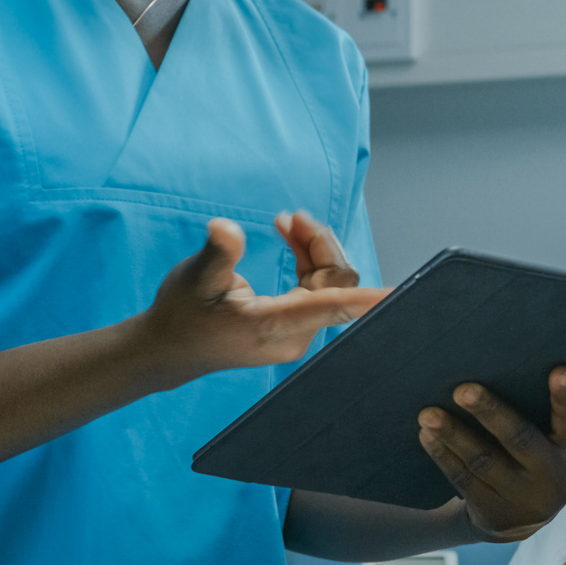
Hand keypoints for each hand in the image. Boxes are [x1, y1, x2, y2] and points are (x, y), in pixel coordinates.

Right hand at [136, 218, 384, 386]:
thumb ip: (217, 252)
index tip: (398, 294)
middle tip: (292, 216)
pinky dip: (305, 259)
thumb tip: (225, 226)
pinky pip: (316, 287)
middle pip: (335, 284)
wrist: (167, 349)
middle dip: (321, 243)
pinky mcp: (292, 326)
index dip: (367, 299)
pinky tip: (288, 235)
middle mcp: (295, 334)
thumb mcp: (193, 277)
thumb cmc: (180, 314)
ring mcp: (296, 332)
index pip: (334, 307)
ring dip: (312, 247)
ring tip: (286, 220)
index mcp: (276, 325)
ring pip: (328, 283)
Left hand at [419, 367, 565, 541]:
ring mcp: (523, 499)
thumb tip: (508, 360)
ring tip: (429, 414)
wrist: (525, 519)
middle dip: (490, 412)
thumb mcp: (561, 440)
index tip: (558, 370)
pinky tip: (427, 435)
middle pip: (520, 439)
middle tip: (462, 390)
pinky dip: (443, 455)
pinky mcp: (492, 512)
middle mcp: (556, 478)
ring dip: (454, 435)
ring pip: (484, 461)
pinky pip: (463, 479)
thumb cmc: (542, 454)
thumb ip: (550, 411)